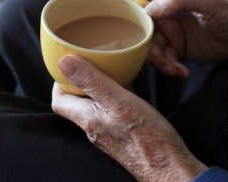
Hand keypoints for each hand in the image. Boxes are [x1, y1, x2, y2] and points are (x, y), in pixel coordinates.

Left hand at [52, 55, 206, 181]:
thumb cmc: (146, 137)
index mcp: (87, 119)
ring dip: (98, 85)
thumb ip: (91, 82)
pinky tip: (128, 84)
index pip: (60, 100)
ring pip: (96, 103)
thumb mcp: (117, 102)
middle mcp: (94, 126)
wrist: (168, 165)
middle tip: (89, 61)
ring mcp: (109, 130)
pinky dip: (115, 93)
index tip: (69, 63)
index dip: (59, 81)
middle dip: (79, 80)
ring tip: (108, 67)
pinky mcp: (123, 132)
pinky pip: (112, 108)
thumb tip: (64, 62)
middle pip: (77, 101)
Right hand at [128, 0, 227, 77]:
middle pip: (141, 28)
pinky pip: (164, 60)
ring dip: (159, 62)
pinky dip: (170, 68)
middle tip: (159, 59)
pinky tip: (182, 72)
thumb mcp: (206, 0)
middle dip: (146, 46)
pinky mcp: (176, 48)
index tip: (138, 28)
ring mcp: (170, 31)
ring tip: (174, 70)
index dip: (132, 11)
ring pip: (150, 47)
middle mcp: (165, 12)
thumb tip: (148, 10)